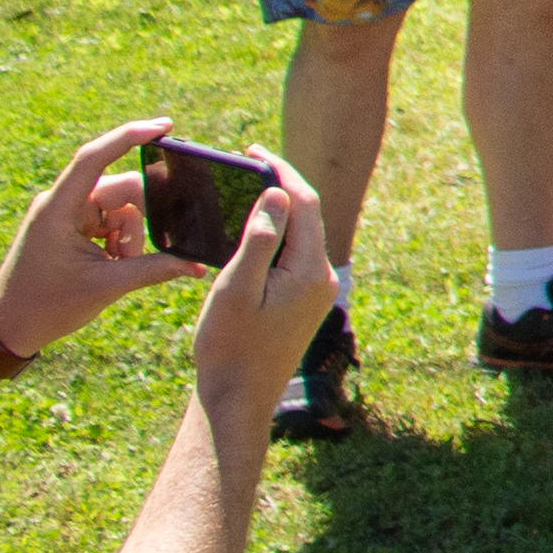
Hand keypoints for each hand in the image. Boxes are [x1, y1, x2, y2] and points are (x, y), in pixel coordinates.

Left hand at [0, 119, 207, 354]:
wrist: (6, 330)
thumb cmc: (46, 308)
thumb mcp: (106, 287)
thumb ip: (154, 269)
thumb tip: (197, 265)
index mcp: (58, 210)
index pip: (94, 158)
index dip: (129, 136)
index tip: (165, 127)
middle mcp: (59, 204)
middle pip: (119, 190)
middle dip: (136, 221)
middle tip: (129, 256)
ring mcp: (62, 214)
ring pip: (117, 206)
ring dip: (127, 235)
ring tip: (116, 266)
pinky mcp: (66, 226)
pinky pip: (105, 218)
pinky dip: (116, 239)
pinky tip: (110, 263)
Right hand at [190, 159, 336, 443]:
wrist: (237, 400)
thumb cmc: (229, 347)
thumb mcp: (236, 289)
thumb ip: (260, 240)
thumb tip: (277, 194)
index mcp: (310, 270)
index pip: (305, 203)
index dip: (281, 172)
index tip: (253, 152)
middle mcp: (322, 277)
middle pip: (307, 215)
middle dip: (281, 186)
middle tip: (248, 163)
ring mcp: (316, 291)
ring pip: (301, 235)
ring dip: (279, 210)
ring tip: (246, 189)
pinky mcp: (304, 302)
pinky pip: (294, 254)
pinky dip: (276, 235)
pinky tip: (251, 230)